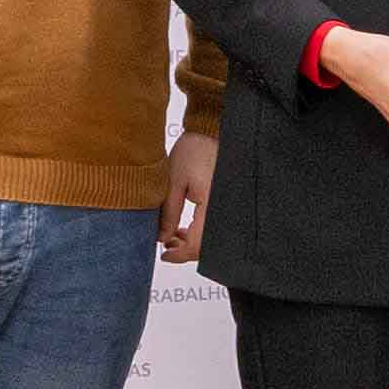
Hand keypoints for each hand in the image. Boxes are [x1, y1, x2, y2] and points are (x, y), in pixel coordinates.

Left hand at [161, 128, 221, 263]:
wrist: (209, 133)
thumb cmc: (193, 151)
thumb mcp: (173, 183)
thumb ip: (169, 213)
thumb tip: (162, 238)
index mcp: (213, 205)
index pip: (198, 244)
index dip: (180, 254)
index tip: (164, 254)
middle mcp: (224, 209)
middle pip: (207, 245)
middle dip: (184, 250)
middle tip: (165, 245)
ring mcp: (227, 206)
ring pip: (210, 237)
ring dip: (191, 241)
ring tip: (171, 236)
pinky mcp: (226, 203)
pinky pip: (213, 225)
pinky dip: (198, 231)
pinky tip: (183, 229)